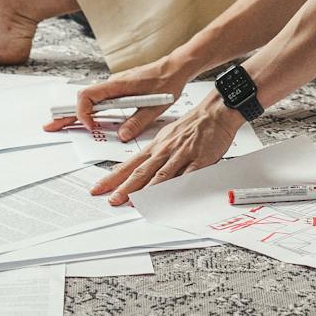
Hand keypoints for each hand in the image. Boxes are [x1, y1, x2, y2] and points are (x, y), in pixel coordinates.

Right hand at [42, 56, 188, 140]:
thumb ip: (138, 121)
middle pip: (82, 98)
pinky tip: (85, 119)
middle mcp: (113, 84)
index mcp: (119, 85)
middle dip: (66, 113)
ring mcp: (115, 86)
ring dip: (76, 112)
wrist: (176, 66)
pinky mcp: (119, 89)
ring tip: (61, 124)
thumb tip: (122, 135)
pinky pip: (99, 99)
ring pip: (89, 99)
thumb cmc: (168, 81)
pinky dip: (88, 109)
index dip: (83, 112)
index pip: (88, 96)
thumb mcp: (156, 106)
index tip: (89, 126)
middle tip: (51, 126)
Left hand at [90, 94, 240, 205]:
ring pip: (162, 175)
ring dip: (147, 190)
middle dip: (126, 188)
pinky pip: (187, 176)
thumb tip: (139, 172)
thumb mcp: (167, 137)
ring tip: (135, 203)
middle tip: (113, 200)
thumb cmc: (192, 125)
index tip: (100, 188)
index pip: (130, 164)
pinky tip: (170, 197)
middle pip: (142, 171)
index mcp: (156, 146)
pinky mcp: (199, 160)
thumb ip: (154, 155)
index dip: (114, 177)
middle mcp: (165, 150)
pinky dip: (178, 187)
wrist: (215, 112)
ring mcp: (182, 155)